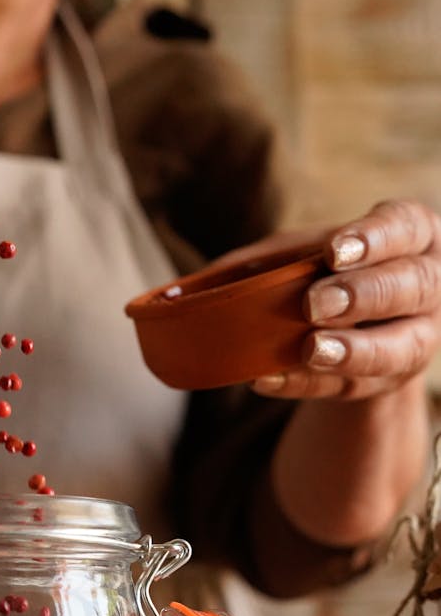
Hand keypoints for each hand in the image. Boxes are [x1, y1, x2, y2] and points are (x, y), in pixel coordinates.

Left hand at [252, 199, 440, 398]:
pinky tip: (267, 379)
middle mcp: (429, 287)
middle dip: (362, 294)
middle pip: (410, 287)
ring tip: (311, 350)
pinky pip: (351, 387)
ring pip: (398, 348)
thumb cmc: (330, 274)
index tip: (333, 252)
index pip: (405, 228)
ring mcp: (417, 339)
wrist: (359, 329)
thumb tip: (198, 284)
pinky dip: (306, 384)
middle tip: (313, 304)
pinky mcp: (387, 382)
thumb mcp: (307, 253)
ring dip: (352, 350)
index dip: (374, 239)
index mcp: (414, 237)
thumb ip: (269, 258)